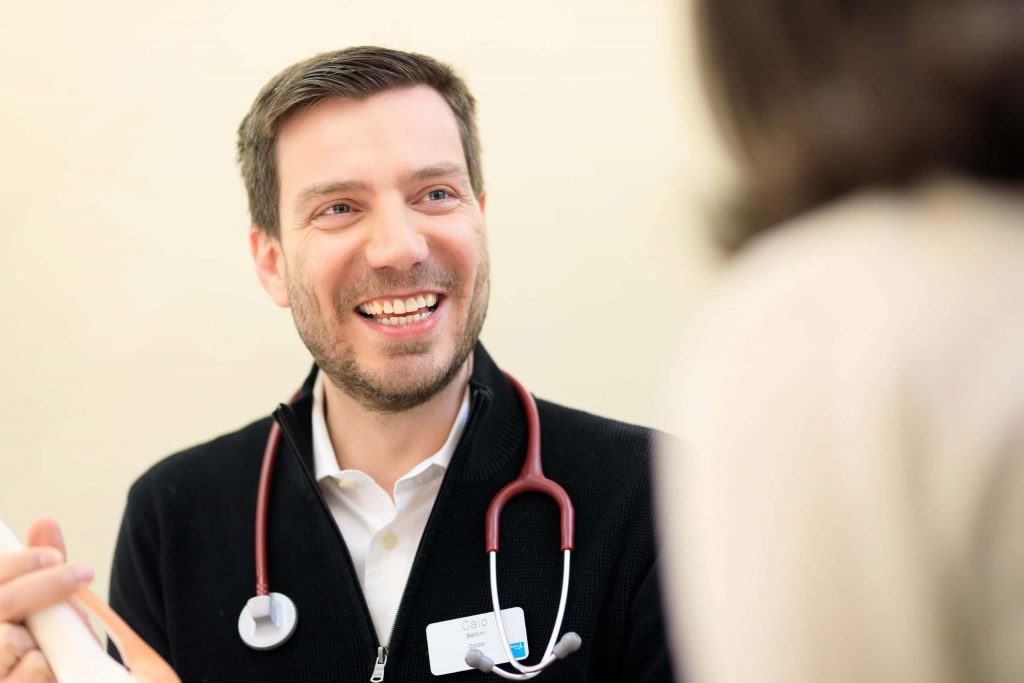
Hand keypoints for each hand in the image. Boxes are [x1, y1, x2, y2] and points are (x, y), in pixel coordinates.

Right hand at [0, 518, 94, 682]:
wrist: (58, 676)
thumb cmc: (50, 642)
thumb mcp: (49, 602)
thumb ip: (44, 568)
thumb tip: (44, 521)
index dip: (18, 563)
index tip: (55, 556)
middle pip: (3, 600)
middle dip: (44, 585)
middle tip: (84, 573)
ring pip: (10, 639)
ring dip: (43, 632)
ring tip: (55, 635)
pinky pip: (28, 672)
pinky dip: (45, 666)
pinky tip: (50, 665)